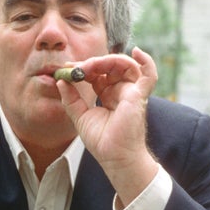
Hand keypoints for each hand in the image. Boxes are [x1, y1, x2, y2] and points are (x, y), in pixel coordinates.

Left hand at [57, 48, 158, 205]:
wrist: (114, 157)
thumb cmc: (102, 141)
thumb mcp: (80, 117)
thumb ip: (70, 99)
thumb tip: (60, 80)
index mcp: (107, 95)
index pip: (97, 74)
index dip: (83, 68)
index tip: (68, 67)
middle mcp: (120, 91)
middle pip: (110, 66)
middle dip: (93, 63)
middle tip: (77, 67)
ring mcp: (131, 92)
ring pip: (125, 65)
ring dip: (107, 60)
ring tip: (91, 65)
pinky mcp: (139, 96)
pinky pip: (149, 74)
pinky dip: (147, 61)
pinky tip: (137, 52)